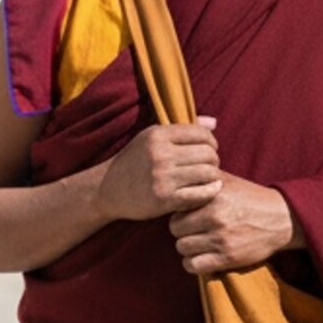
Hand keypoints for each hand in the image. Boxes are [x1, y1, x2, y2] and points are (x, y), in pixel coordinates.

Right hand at [100, 117, 220, 223]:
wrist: (108, 189)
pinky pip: (200, 194)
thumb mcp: (151, 137)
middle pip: (208, 154)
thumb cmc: (134, 161)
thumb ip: (183, 129)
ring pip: (207, 174)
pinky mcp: (164, 199)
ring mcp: (162, 177)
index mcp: (158, 135)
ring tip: (208, 179)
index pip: (202, 134)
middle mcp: (160, 154)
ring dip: (214, 177)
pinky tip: (207, 191)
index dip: (212, 143)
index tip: (210, 150)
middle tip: (210, 167)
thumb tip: (214, 123)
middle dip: (214, 161)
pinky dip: (209, 192)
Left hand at [170, 174, 302, 276]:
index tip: (188, 214)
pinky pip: (193, 265)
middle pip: (175, 228)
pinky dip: (193, 263)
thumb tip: (179, 174)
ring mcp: (221, 238)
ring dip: (188, 247)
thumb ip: (202, 177)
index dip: (180, 211)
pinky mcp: (227, 257)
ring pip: (182, 247)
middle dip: (182, 230)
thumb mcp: (227, 181)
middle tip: (193, 230)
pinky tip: (202, 257)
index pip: (176, 206)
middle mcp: (215, 215)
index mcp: (212, 195)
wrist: (281, 218)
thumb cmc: (250, 198)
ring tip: (199, 243)